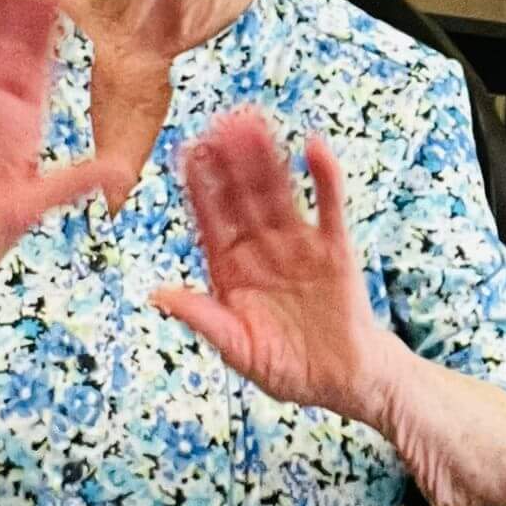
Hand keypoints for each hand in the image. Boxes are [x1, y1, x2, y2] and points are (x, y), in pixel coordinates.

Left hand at [153, 110, 390, 420]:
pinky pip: (329, 210)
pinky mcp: (335, 251)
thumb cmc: (291, 370)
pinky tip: (314, 147)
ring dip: (268, 158)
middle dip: (231, 161)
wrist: (346, 383)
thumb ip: (205, 319)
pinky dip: (325, 180)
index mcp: (232, 272)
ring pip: (279, 194)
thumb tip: (159, 294)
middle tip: (220, 121)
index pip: (211, 221)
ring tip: (256, 122)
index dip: (200, 187)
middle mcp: (263, 252)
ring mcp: (299, 248)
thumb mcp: (240, 349)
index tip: (186, 152)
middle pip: (243, 197)